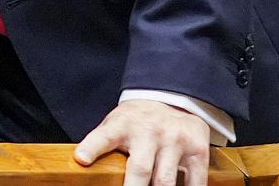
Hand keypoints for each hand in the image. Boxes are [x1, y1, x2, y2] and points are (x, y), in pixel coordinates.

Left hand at [74, 99, 210, 185]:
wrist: (173, 101)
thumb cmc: (136, 123)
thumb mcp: (116, 125)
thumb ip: (102, 144)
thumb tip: (83, 164)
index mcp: (122, 125)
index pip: (104, 136)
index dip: (91, 148)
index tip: (82, 159)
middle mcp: (148, 131)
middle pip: (140, 168)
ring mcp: (174, 139)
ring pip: (165, 180)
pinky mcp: (197, 149)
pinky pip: (195, 182)